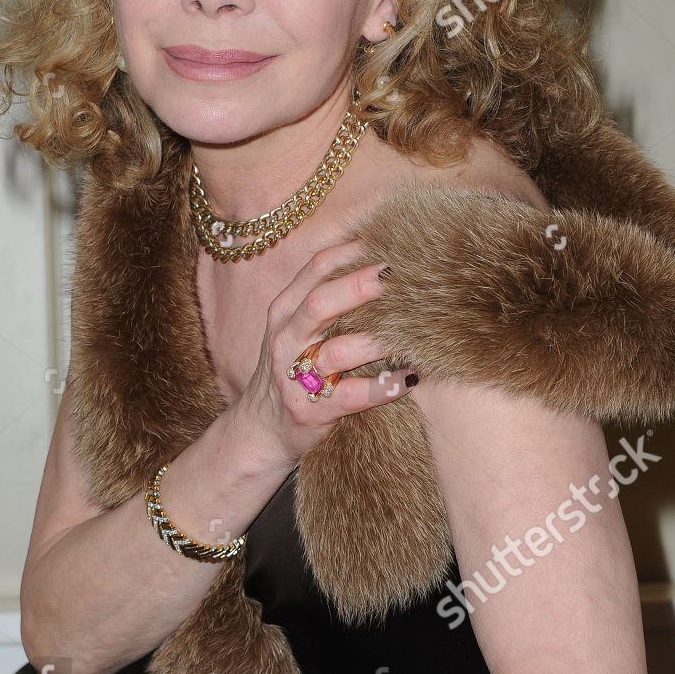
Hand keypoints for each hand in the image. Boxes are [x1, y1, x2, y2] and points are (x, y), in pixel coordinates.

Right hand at [233, 237, 417, 473]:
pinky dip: (383, 387)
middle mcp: (286, 338)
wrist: (261, 431)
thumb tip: (380, 265)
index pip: (316, 269)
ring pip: (338, 351)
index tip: (389, 242)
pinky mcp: (310, 410)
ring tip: (413, 331)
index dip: (352, 252)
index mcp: (285, 311)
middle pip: (321, 302)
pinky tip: (409, 378)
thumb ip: (327, 300)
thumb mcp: (297, 330)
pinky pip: (352, 396)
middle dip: (361, 285)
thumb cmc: (292, 371)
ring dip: (377, 340)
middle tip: (400, 275)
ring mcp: (295, 376)